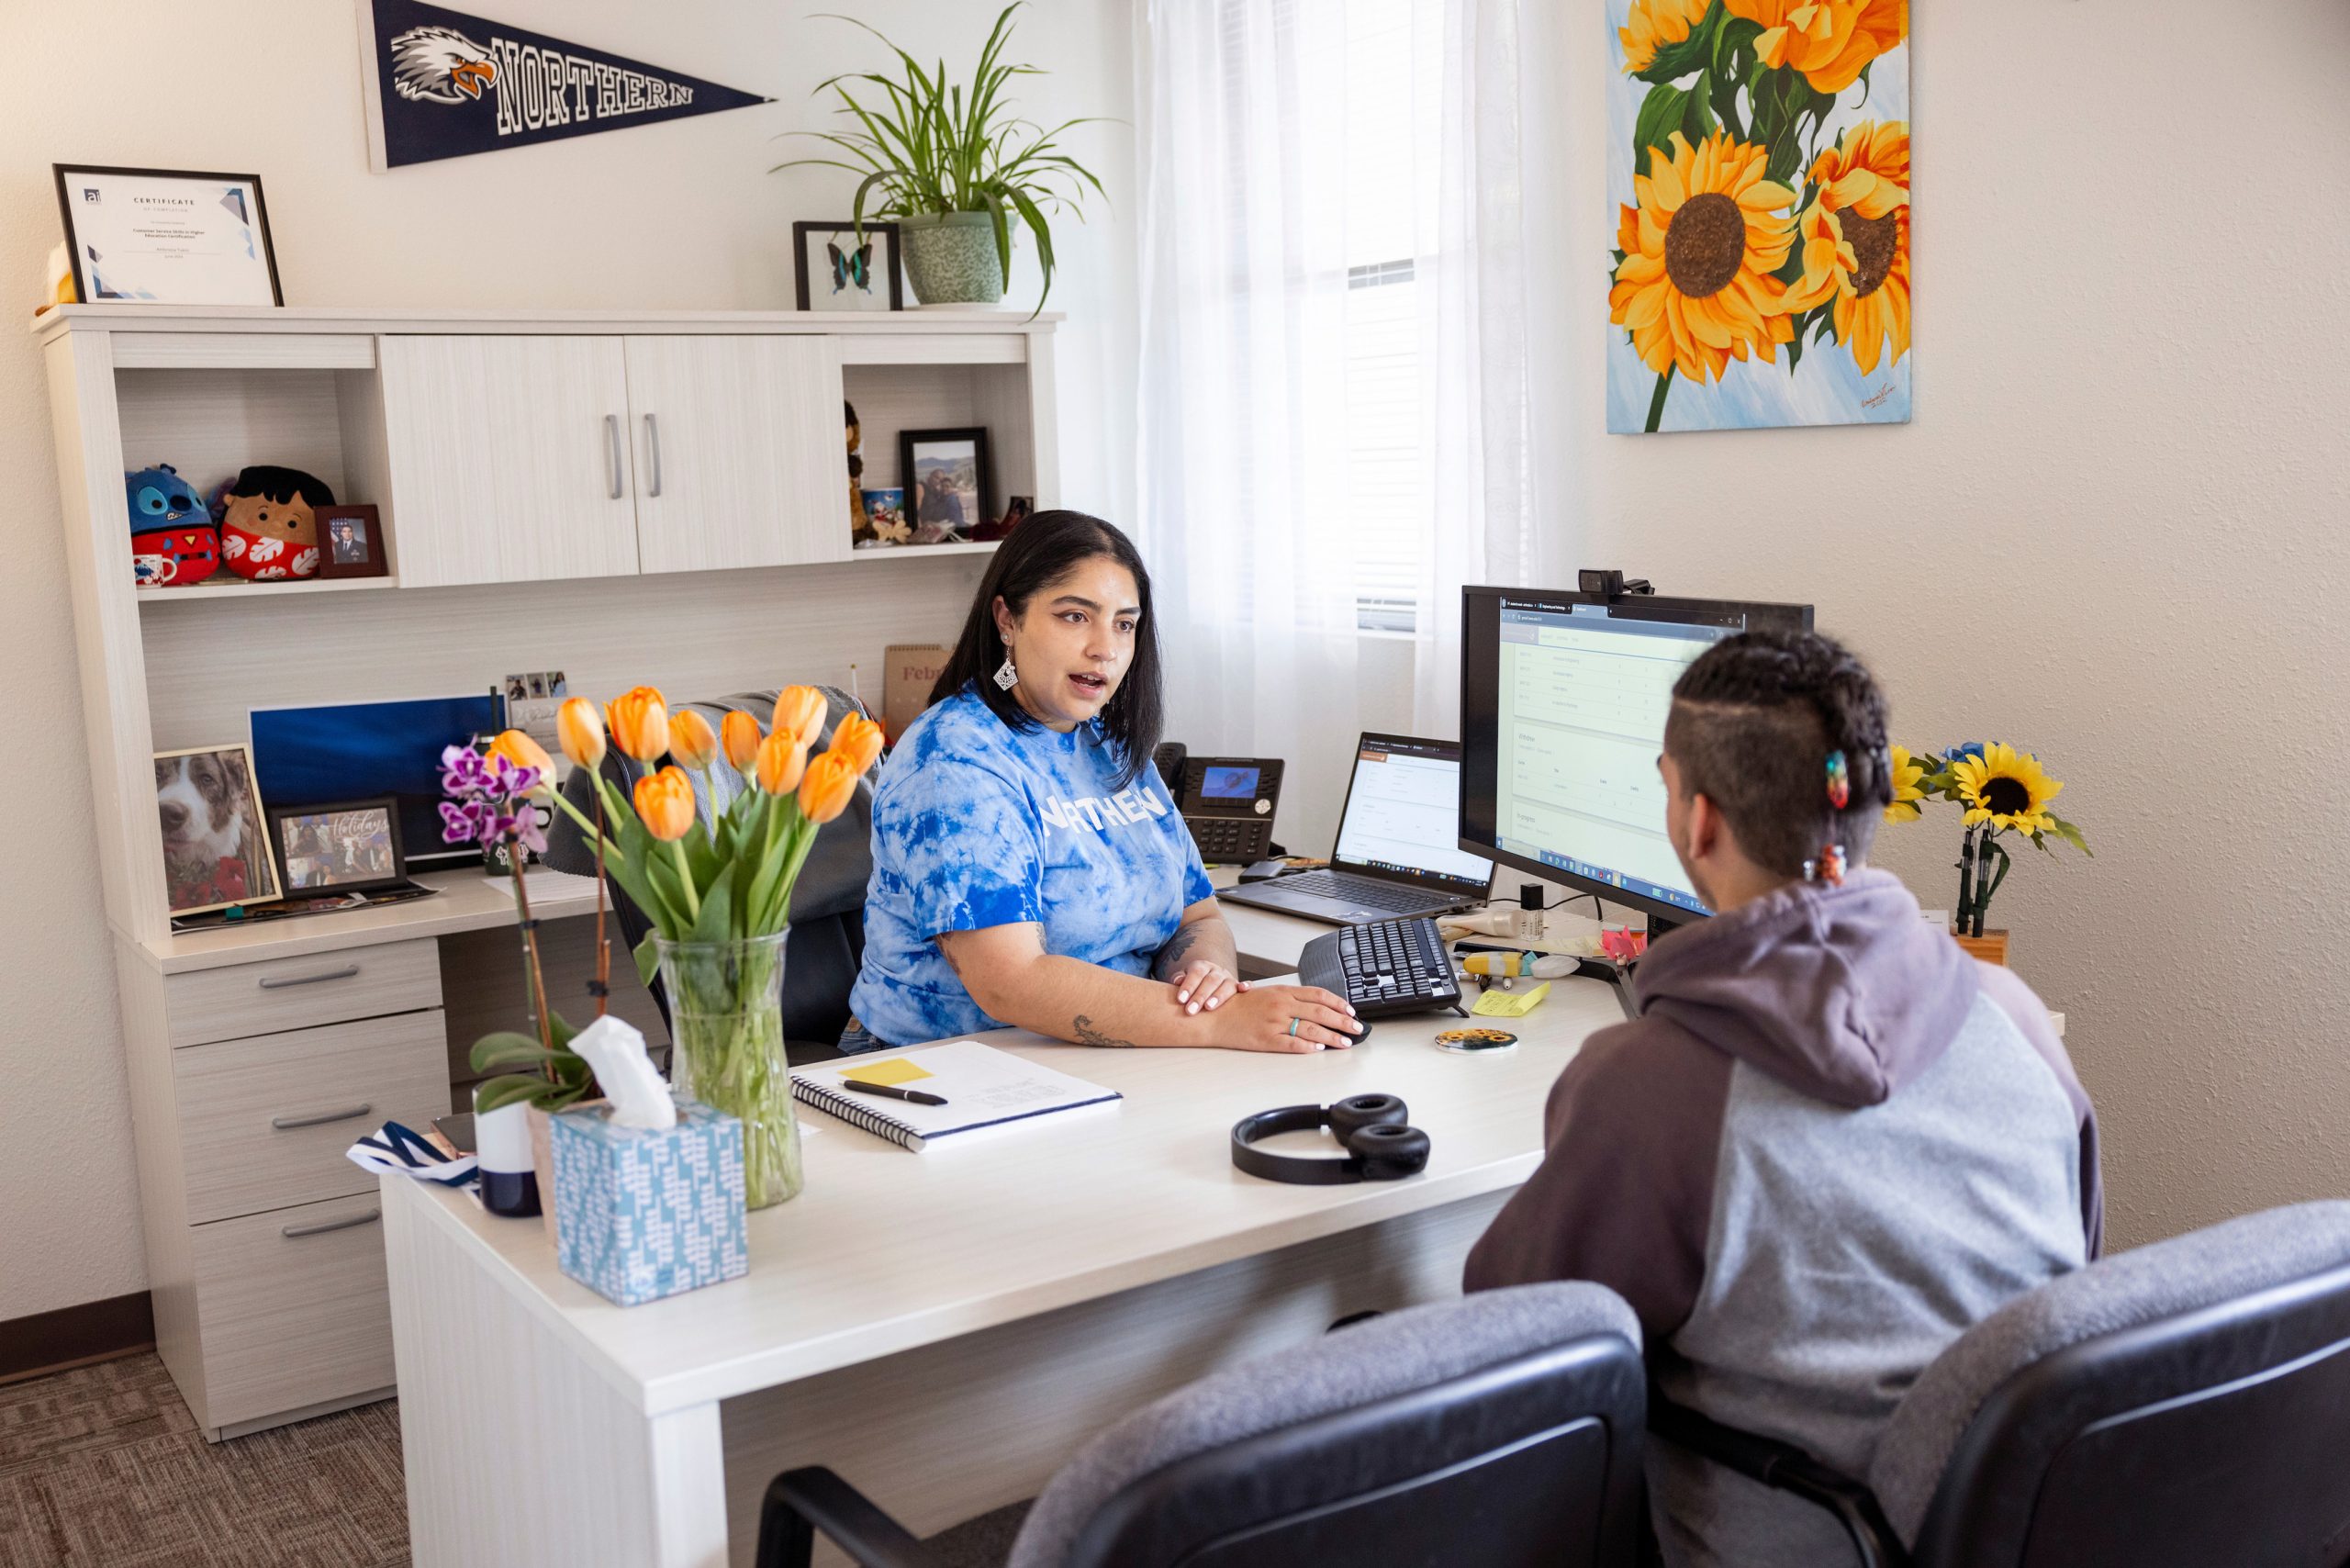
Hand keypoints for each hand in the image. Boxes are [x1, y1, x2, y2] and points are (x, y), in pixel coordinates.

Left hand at [1171, 959, 1246, 1014]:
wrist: (1207, 983)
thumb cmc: (1192, 986)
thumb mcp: (1184, 980)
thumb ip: (1180, 979)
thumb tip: (1177, 981)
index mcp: (1202, 967)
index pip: (1196, 973)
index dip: (1189, 985)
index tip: (1180, 1000)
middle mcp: (1217, 971)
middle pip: (1211, 980)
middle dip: (1200, 995)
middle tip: (1191, 1010)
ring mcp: (1229, 979)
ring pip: (1227, 984)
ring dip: (1219, 996)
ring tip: (1209, 1007)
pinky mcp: (1239, 987)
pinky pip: (1248, 984)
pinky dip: (1247, 985)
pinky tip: (1243, 989)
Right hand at [1207, 985, 1362, 1053]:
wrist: (1215, 1017)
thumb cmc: (1240, 1006)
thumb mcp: (1267, 993)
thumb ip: (1290, 998)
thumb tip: (1315, 1006)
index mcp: (1283, 991)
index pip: (1318, 994)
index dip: (1338, 1003)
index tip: (1351, 1010)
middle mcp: (1281, 1004)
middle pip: (1320, 1012)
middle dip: (1343, 1021)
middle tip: (1357, 1028)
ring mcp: (1274, 1022)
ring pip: (1311, 1029)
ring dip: (1332, 1037)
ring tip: (1345, 1042)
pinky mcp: (1267, 1039)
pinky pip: (1293, 1043)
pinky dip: (1309, 1046)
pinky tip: (1320, 1048)